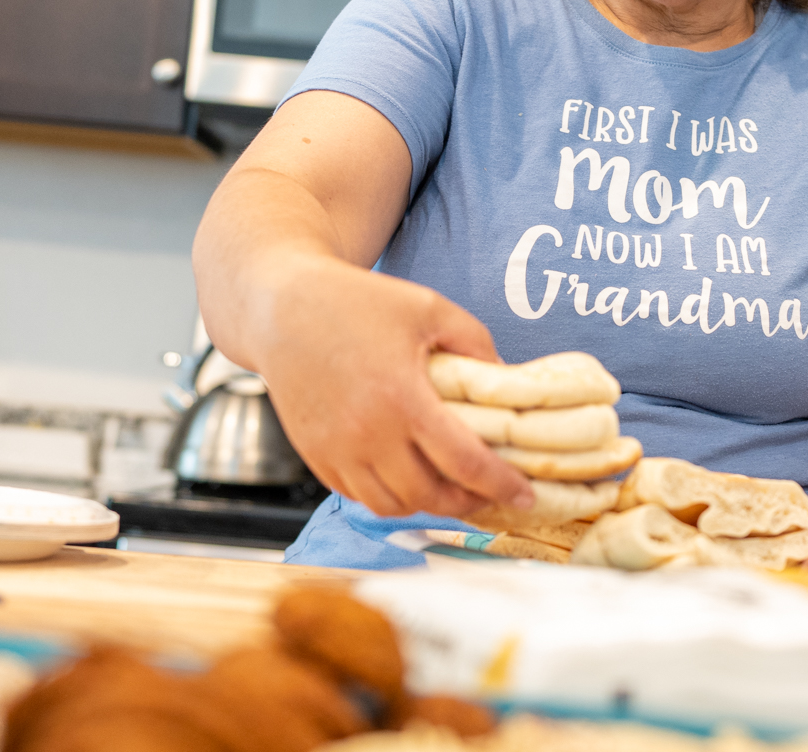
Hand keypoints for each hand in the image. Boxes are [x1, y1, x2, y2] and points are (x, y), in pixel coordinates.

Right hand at [235, 254, 534, 518]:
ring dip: (426, 503)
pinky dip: (388, 495)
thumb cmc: (357, 302)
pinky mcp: (315, 454)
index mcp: (402, 397)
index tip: (524, 495)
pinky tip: (408, 476)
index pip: (463, 461)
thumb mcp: (429, 308)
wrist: (282, 308)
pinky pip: (358, 494)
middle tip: (489, 492)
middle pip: (428, 494)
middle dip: (467, 502)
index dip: (500, 484)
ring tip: (450, 486)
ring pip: (390, 504)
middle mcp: (366, 433)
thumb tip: (507, 380)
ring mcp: (336, 449)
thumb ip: (475, 343)